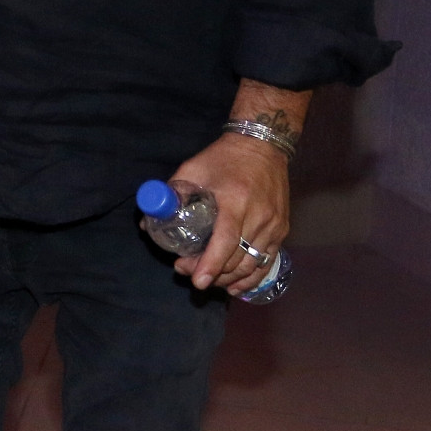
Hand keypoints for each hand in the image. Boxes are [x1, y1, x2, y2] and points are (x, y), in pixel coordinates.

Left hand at [169, 132, 289, 294]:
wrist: (263, 146)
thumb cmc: (223, 157)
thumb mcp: (193, 168)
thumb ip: (172, 194)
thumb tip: (148, 222)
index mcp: (235, 201)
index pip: (225, 241)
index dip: (211, 264)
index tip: (197, 281)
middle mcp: (259, 217)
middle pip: (238, 258)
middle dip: (212, 272)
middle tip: (188, 272)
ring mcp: (274, 225)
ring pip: (253, 264)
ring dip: (230, 278)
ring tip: (208, 279)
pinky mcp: (282, 229)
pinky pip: (267, 260)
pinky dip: (251, 276)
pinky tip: (235, 284)